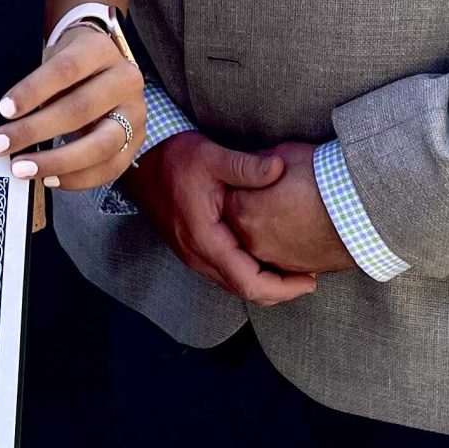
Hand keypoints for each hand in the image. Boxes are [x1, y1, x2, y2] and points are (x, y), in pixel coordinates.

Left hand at [0, 26, 145, 191]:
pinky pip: (110, 168)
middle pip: (81, 110)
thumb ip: (37, 85)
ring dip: (56, 162)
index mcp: (100, 50)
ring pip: (100, 146)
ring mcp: (135, 113)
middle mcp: (125, 80)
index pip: (66, 69)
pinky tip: (47, 179)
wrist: (105, 68)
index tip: (4, 110)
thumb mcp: (54, 58)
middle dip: (34, 131)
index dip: (33, 91)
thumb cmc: (71, 65)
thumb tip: (6, 120)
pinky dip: (77, 178)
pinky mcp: (137, 141)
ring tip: (21, 169)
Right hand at [121, 130, 317, 305]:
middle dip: (279, 290)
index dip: (283, 288)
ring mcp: (192, 255)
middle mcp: (197, 255)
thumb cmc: (173, 158)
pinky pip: (224, 274)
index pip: (249, 283)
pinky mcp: (192, 250)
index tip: (310, 279)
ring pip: (233, 285)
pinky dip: (248, 274)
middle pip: (244, 291)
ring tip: (293, 269)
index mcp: (206, 239)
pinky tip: (264, 257)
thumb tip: (280, 168)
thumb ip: (246, 166)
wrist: (138, 162)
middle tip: (309, 278)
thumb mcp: (211, 155)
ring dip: (264, 283)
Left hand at [224, 140, 357, 277]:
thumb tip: (252, 167)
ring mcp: (272, 257)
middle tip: (270, 195)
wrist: (361, 208)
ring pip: (260, 242)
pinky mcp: (294, 268)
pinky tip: (296, 230)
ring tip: (285, 212)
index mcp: (242, 209)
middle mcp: (251, 238)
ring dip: (266, 229)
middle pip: (241, 221)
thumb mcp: (283, 156)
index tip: (255, 177)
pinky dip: (283, 245)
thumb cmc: (322, 177)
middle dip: (252, 208)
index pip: (228, 195)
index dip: (242, 184)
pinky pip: (280, 257)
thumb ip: (257, 165)